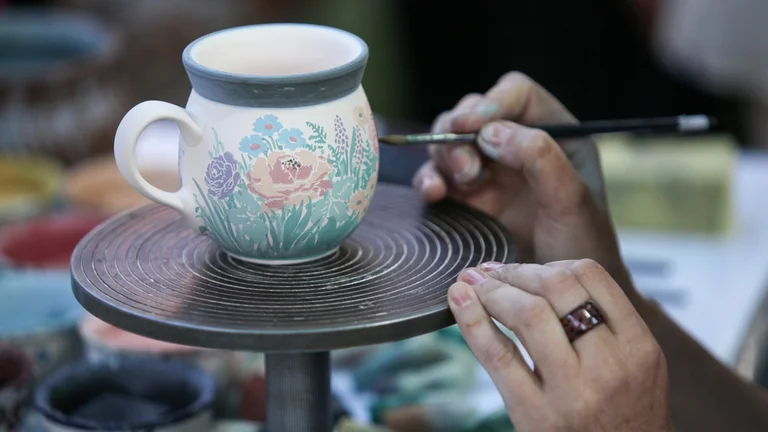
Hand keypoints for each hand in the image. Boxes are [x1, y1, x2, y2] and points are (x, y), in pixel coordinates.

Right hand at [413, 72, 630, 288]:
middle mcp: (518, 146)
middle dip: (461, 135)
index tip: (474, 127)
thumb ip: (540, 158)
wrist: (562, 299)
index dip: (491, 103)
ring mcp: (491, 171)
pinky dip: (430, 181)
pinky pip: (438, 176)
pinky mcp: (468, 197)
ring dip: (443, 157)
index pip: (516, 95)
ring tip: (454, 185)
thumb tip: (492, 133)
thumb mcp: (572, 201)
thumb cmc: (582, 248)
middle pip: (474, 113)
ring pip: (450, 142)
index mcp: (554, 134)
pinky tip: (434, 195)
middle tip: (468, 171)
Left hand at [448, 260, 672, 431]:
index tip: (525, 269)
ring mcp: (572, 392)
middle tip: (491, 273)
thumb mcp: (635, 367)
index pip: (590, 275)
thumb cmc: (623, 417)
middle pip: (556, 286)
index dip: (549, 262)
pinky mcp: (535, 416)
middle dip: (515, 270)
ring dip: (491, 289)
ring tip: (472, 283)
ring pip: (527, 314)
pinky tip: (458, 300)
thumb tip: (539, 273)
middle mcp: (609, 366)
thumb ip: (603, 322)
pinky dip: (471, 320)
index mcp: (638, 346)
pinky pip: (497, 356)